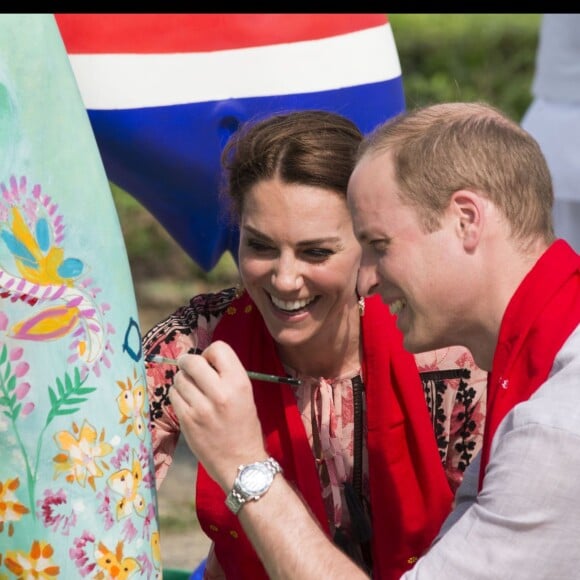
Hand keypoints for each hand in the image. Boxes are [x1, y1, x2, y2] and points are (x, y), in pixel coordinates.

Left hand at [169, 340, 267, 490]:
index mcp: (239, 382)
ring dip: (183, 380)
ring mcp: (201, 406)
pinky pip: (173, 395)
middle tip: (190, 369)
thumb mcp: (245, 394)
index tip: (210, 363)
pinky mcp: (186, 420)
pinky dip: (178, 395)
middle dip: (189, 362)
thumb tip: (203, 360)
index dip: (211, 353)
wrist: (240, 462)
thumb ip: (226, 375)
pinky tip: (188, 403)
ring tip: (192, 391)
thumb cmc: (245, 427)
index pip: (218, 348)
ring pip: (179, 378)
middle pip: (192, 361)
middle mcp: (220, 391)